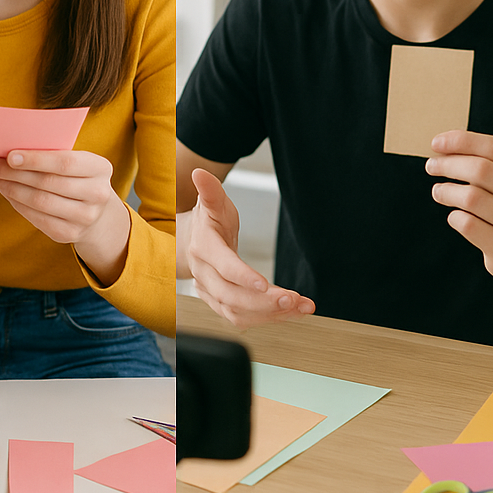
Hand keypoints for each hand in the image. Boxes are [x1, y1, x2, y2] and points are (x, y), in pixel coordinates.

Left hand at [0, 149, 126, 254]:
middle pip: (48, 182)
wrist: (95, 211)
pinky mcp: (70, 234)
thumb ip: (50, 154)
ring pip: (40, 201)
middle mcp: (98, 194)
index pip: (65, 162)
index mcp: (100, 168)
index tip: (9, 156)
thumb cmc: (76, 177)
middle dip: (14, 173)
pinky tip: (7, 193)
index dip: (35, 160)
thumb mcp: (74, 161)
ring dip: (12, 189)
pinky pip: (37, 218)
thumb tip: (7, 151)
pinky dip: (18, 204)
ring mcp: (86, 217)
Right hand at [184, 168, 313, 327]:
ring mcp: (209, 292)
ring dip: (269, 314)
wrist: (191, 243)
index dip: (243, 277)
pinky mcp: (219, 304)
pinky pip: (239, 318)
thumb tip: (200, 174)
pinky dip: (265, 319)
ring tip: (300, 307)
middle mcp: (204, 275)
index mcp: (204, 249)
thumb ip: (210, 191)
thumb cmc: (208, 223)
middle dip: (263, 302)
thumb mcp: (213, 204)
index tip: (265, 284)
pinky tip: (289, 312)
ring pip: (236, 312)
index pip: (224, 267)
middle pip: (231, 296)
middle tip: (293, 300)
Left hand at [428, 130, 492, 285]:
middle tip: (431, 166)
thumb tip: (444, 146)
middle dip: (449, 164)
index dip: (462, 141)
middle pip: (481, 170)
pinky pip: (467, 224)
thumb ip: (488, 162)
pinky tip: (456, 215)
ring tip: (439, 191)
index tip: (436, 143)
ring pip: (471, 197)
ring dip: (446, 191)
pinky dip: (454, 216)